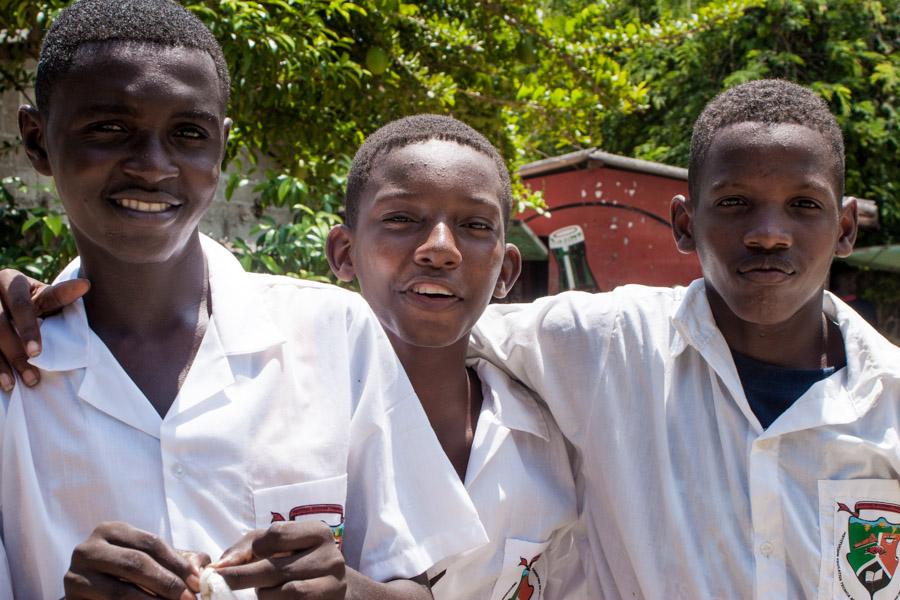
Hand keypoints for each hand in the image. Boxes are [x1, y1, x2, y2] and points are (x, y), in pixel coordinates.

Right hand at [0, 269, 88, 390]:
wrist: (4, 306)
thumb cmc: (32, 303)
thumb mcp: (43, 297)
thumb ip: (59, 296)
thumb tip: (86, 285)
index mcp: (11, 281)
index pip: (21, 305)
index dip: (28, 329)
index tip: (36, 353)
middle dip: (15, 353)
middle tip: (32, 376)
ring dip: (0, 364)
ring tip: (13, 384)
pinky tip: (1, 382)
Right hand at [63, 521, 208, 599]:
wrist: (91, 593)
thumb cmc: (127, 573)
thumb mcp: (150, 559)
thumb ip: (177, 559)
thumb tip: (204, 570)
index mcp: (111, 530)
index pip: (151, 543)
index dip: (177, 564)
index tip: (197, 583)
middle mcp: (88, 548)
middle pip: (136, 564)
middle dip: (167, 583)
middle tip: (188, 599)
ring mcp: (75, 575)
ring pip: (119, 591)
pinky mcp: (71, 598)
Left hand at [214, 520, 345, 598]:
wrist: (332, 587)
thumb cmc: (296, 560)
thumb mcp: (278, 546)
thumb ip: (248, 548)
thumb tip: (220, 565)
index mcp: (318, 533)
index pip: (277, 534)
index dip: (254, 548)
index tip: (240, 559)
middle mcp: (330, 556)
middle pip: (277, 567)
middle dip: (243, 576)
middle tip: (223, 582)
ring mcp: (334, 583)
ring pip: (288, 591)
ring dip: (265, 595)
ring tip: (262, 592)